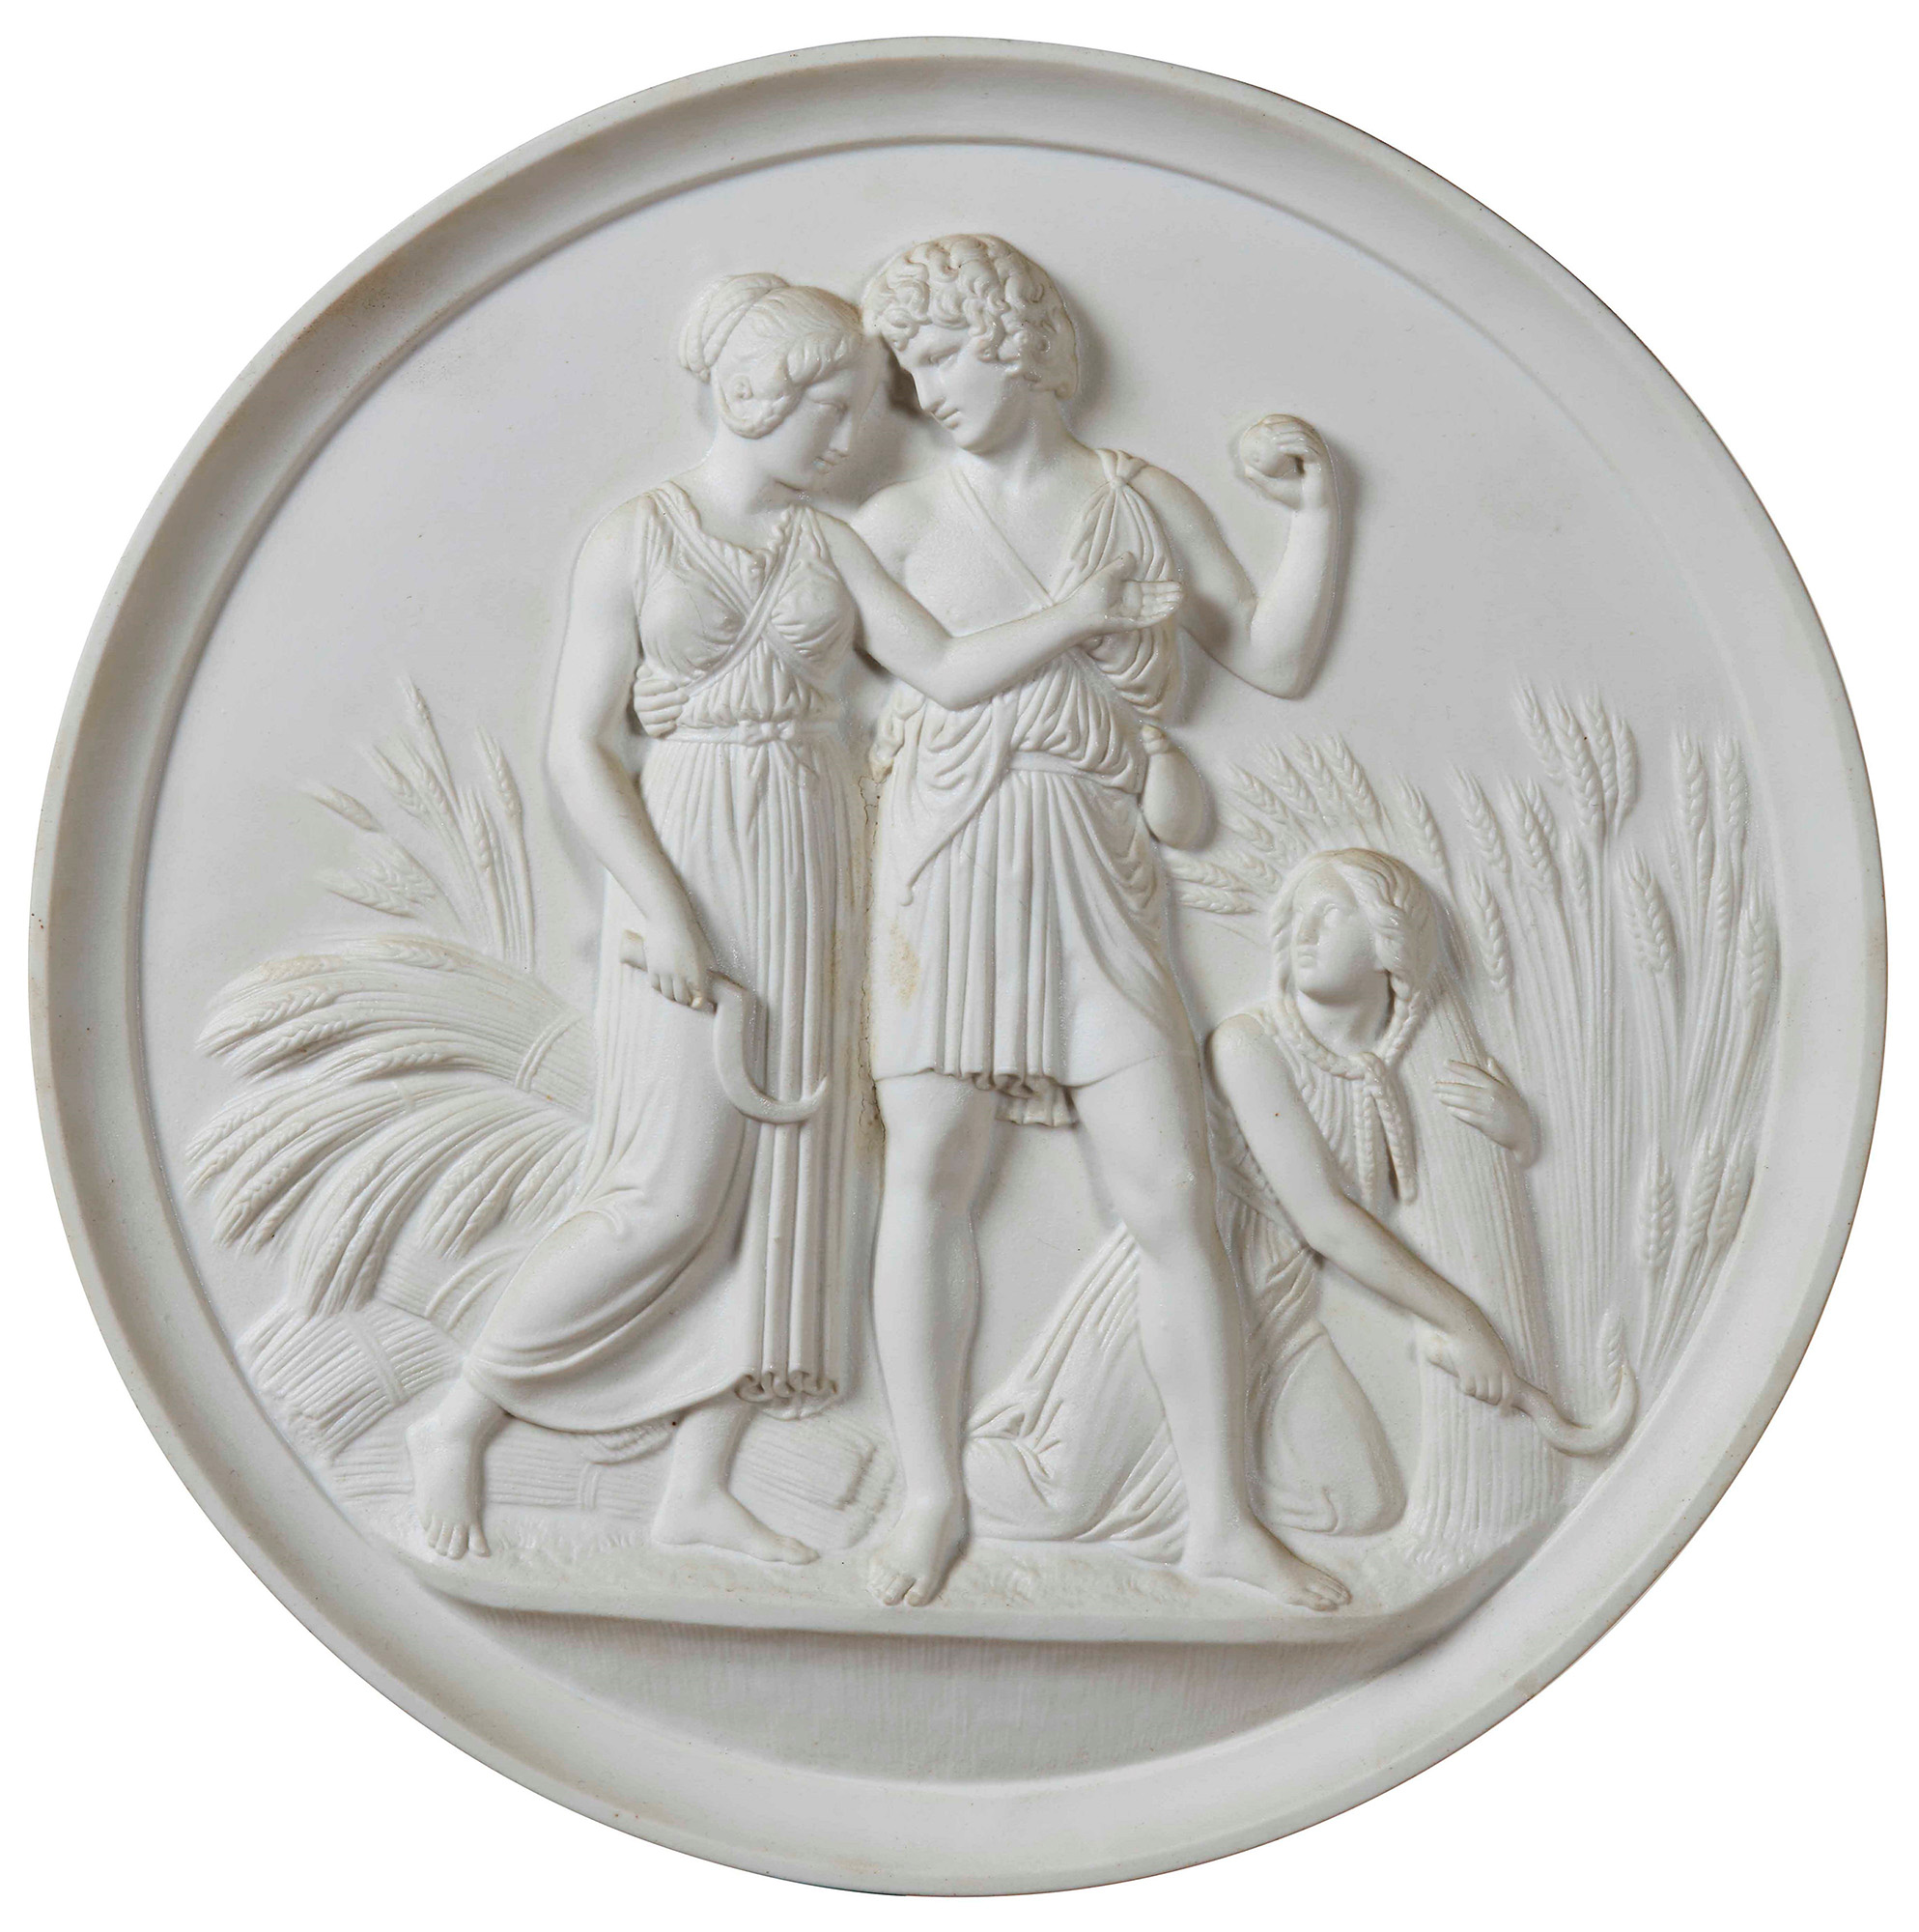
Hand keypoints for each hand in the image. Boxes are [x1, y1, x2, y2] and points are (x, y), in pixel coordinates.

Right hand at [627, 901, 713, 1009]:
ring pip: (667, 994)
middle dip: (685, 999)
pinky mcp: (652, 968)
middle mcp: (680, 976)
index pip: (698, 999)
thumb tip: (709, 974)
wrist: (669, 920)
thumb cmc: (690, 932)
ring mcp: (664, 973)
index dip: (698, 1003)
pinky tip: (664, 983)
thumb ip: (707, 965)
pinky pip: (655, 985)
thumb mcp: (705, 950)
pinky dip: (660, 987)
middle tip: (686, 996)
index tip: (697, 1002)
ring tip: (675, 989)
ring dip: (672, 994)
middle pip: (680, 999)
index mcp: (696, 972)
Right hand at [631, 662, 683, 738]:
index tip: (674, 685)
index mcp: (639, 689)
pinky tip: (674, 723)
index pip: (645, 688)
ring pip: (653, 717)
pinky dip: (664, 727)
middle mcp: (638, 704)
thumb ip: (652, 671)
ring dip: (668, 713)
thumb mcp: (660, 675)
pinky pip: (653, 730)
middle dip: (669, 699)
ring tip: (681, 709)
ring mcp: (643, 718)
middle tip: (684, 697)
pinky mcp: (649, 730)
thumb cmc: (667, 687)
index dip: (659, 686)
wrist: (673, 705)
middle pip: (652, 703)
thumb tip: (646, 670)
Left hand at [1069, 554, 1184, 634]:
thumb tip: (1130, 554)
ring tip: (1180, 599)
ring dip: (1168, 604)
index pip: (1151, 589)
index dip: (1164, 587)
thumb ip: (1120, 565)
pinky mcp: (1131, 624)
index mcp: (1129, 591)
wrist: (1081, 612)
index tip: (1177, 584)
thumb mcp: (1107, 574)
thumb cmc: (1091, 593)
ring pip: (1155, 609)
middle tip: (1183, 591)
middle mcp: (1133, 603)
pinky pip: (1148, 619)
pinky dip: (1159, 615)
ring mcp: (1133, 614)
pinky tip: (1170, 610)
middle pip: (1156, 599)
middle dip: (1169, 595)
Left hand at [1237, 415, 1332, 514]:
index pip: (1293, 428)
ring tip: (1271, 439)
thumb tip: (1245, 469)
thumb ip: (1260, 477)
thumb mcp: (1272, 486)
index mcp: (1305, 449)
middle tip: (1265, 427)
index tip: (1263, 422)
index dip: (1279, 421)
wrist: (1310, 511)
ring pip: (1303, 435)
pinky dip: (1293, 446)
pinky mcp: (1321, 462)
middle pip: (1299, 427)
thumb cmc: (1294, 499)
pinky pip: (1307, 449)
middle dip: (1281, 424)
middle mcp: (1314, 449)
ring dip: (1286, 434)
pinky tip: (1280, 448)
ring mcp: (1319, 454)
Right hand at [1424, 1315, 1520, 1408]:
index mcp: (1505, 1366)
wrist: (1464, 1326)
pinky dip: (1466, 1388)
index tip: (1501, 1411)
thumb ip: (1499, 1366)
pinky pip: (1468, 1390)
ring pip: (1481, 1395)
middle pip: (1494, 1397)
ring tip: (1472, 1384)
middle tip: (1482, 1396)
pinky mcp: (1467, 1373)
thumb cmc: (1480, 1336)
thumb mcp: (1496, 1350)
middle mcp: (1494, 1373)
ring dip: (1476, 1393)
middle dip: (1489, 1400)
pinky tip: (1463, 1382)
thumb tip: (1499, 1381)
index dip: (1505, 1404)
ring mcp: (1480, 1374)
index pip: (1508, 1392)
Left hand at [1434, 1058, 1535, 1160]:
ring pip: (1464, 1102)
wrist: (1523, 1136)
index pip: (1474, 1073)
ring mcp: (1488, 1111)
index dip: (1459, 1067)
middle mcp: (1491, 1097)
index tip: (1444, 1063)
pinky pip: (1468, 1117)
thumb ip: (1500, 1075)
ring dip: (1449, 1098)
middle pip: (1464, 1089)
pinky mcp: (1486, 1124)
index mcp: (1497, 1087)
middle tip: (1433, 1085)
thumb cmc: (1517, 1112)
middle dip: (1447, 1086)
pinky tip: (1449, 1110)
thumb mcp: (1512, 1090)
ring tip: (1437, 1095)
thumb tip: (1489, 1059)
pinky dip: (1457, 1113)